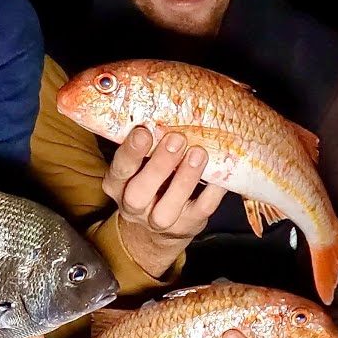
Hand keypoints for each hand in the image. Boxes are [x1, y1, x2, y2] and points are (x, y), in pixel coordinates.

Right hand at [103, 126, 225, 271]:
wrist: (157, 226)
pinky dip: (212, 191)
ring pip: (167, 209)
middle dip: (158, 166)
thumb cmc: (148, 180)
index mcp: (118, 185)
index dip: (131, 152)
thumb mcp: (139, 163)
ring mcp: (159, 221)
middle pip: (138, 194)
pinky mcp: (187, 226)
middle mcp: (133, 207)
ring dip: (184, 179)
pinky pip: (201, 210)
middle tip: (176, 139)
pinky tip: (220, 173)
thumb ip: (147, 145)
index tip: (144, 131)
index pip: (120, 170)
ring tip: (198, 153)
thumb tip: (164, 111)